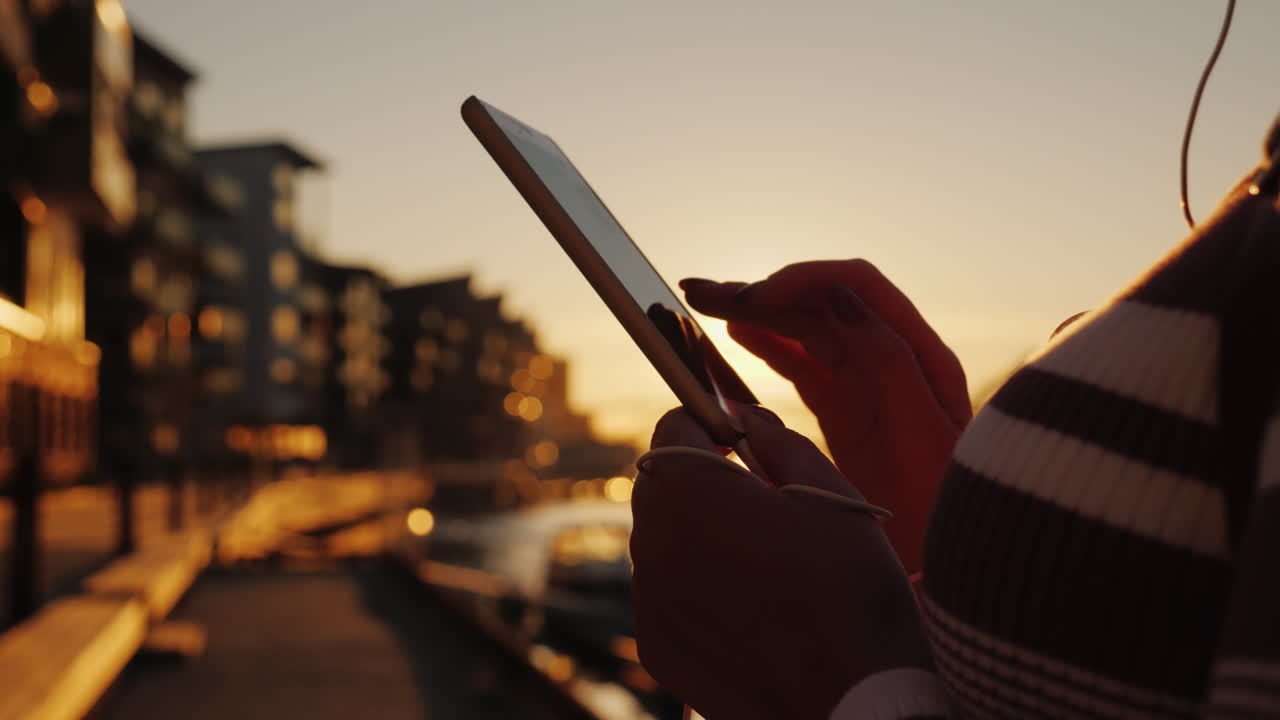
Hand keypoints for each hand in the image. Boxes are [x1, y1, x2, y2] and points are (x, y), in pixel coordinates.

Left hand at [630, 407, 931, 719]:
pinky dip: (693, 589)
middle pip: (661, 485)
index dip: (706, 423)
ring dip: (696, 536)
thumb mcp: (831, 495)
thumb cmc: (851, 590)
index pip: (674, 428)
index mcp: (689, 489)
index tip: (736, 438)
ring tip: (761, 563)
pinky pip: (665, 595)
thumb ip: (778, 443)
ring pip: (662, 542)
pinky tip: (748, 608)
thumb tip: (747, 420)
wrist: (856, 701)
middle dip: (700, 480)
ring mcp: (649, 598)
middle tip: (758, 501)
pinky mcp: (656, 646)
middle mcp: (652, 539)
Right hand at [680, 260, 969, 570]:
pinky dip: (765, 349)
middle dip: (760, 292)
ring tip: (703, 304)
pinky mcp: (846, 413)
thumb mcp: (921, 431)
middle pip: (819, 303)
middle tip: (700, 293)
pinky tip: (733, 339)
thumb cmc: (947, 503)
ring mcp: (866, 385)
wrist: (955, 568)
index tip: (750, 298)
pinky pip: (800, 368)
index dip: (799, 280)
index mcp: (917, 352)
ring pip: (803, 332)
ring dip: (755, 314)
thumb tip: (836, 296)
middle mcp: (891, 358)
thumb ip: (886, 360)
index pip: (854, 287)